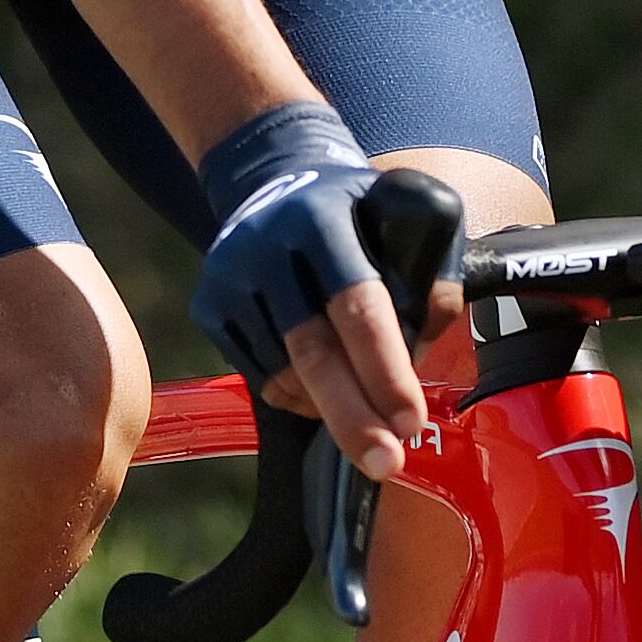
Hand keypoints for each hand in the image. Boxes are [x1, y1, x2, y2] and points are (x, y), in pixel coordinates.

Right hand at [191, 103, 459, 482]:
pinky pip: (259, 376)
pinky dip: (298, 398)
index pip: (357, 305)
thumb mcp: (409, 214)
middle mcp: (268, 246)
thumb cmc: (360, 212)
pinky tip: (324, 390)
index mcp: (324, 220)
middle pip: (311, 350)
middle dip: (353, 417)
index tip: (410, 422)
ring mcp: (230, 276)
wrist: (274, 177)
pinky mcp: (208, 304)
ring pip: (284, 373)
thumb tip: (426, 344)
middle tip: (385, 464)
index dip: (384, 368)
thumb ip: (433, 273)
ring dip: (331, 409)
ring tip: (365, 416)